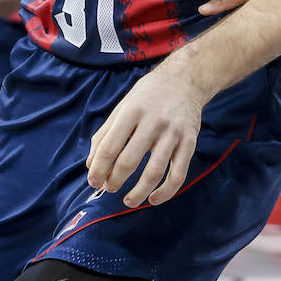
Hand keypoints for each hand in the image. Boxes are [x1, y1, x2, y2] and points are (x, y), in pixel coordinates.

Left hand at [86, 61, 208, 207]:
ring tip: (128, 200)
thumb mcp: (123, 106)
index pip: (110, 147)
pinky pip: (178, 174)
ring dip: (138, 193)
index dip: (98, 169)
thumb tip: (91, 165)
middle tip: (109, 188)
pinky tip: (153, 199)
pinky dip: (166, 192)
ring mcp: (173, 133)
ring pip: (154, 172)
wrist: (185, 79)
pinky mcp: (189, 142)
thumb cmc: (148, 95)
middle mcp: (153, 121)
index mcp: (132, 111)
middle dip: (115, 181)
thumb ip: (105, 134)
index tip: (94, 182)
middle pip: (129, 161)